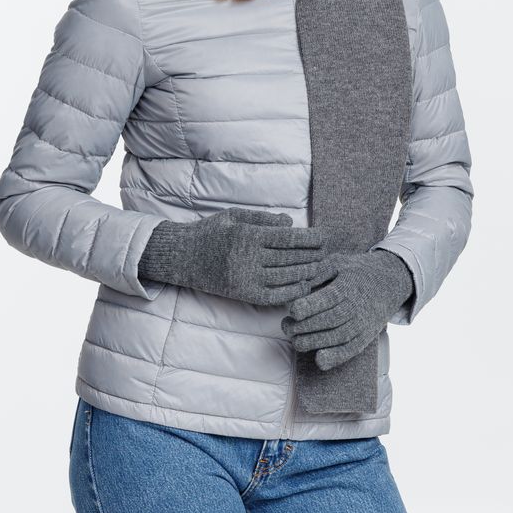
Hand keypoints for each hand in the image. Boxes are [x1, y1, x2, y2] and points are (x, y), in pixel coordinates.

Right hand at [139, 208, 333, 306]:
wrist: (183, 257)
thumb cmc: (211, 232)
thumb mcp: (235, 216)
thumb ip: (263, 219)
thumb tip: (291, 223)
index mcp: (248, 235)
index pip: (288, 238)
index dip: (310, 238)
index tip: (325, 237)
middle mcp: (248, 258)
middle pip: (291, 258)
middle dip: (313, 256)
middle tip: (330, 254)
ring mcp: (246, 278)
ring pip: (286, 278)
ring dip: (307, 274)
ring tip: (322, 269)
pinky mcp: (243, 294)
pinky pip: (274, 295)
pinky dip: (292, 292)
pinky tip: (304, 286)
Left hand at [280, 249, 413, 369]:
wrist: (390, 282)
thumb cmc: (356, 271)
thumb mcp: (338, 262)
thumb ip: (318, 272)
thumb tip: (299, 287)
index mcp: (348, 286)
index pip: (327, 299)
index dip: (309, 306)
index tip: (293, 310)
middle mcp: (356, 307)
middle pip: (328, 321)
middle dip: (303, 327)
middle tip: (286, 326)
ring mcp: (362, 324)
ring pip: (336, 338)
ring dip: (312, 342)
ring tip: (294, 339)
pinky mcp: (365, 337)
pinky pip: (350, 351)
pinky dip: (335, 358)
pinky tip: (319, 360)